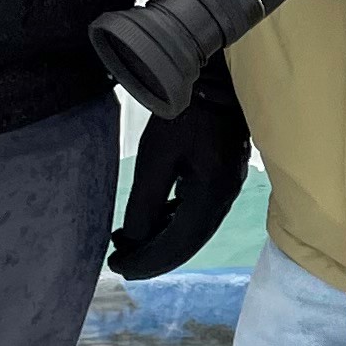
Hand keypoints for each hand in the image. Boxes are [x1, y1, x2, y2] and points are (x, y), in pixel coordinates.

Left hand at [110, 83, 251, 279]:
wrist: (213, 78)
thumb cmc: (183, 115)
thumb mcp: (155, 158)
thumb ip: (145, 204)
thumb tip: (136, 240)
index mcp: (210, 197)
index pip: (176, 246)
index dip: (146, 261)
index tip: (117, 266)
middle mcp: (224, 199)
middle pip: (187, 243)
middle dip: (152, 257)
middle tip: (119, 261)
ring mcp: (227, 188)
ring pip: (192, 231)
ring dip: (161, 241)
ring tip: (128, 242)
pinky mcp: (224, 176)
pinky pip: (197, 213)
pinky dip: (172, 223)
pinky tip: (152, 220)